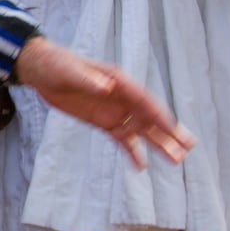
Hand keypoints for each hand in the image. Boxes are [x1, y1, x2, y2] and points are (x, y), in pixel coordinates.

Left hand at [13, 36, 194, 168]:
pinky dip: (132, 151)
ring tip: (176, 160)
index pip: (144, 101)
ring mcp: (114, 110)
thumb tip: (107, 87)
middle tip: (188, 147)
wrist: (41, 69)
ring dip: (158, 144)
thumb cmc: (56, 64)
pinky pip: (122, 138)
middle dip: (168, 132)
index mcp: (118, 81)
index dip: (159, 115)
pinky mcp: (103, 121)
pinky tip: (142, 166)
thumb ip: (88, 80)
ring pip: (141, 130)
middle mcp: (121, 97)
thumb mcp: (69, 71)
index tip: (174, 130)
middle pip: (149, 117)